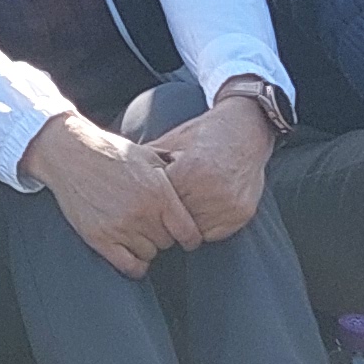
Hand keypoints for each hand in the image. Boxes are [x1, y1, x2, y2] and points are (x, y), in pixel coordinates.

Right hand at [23, 115, 200, 275]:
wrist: (69, 153)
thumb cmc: (111, 152)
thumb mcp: (148, 155)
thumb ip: (172, 175)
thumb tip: (194, 184)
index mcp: (159, 193)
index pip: (189, 233)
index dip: (191, 237)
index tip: (186, 236)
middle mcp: (142, 214)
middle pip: (168, 243)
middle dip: (164, 234)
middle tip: (152, 222)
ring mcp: (120, 228)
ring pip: (149, 254)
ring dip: (146, 245)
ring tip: (136, 229)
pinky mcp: (99, 238)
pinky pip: (128, 266)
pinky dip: (135, 265)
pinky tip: (133, 253)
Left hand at [147, 90, 280, 242]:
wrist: (246, 130)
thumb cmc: (203, 134)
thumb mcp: (173, 141)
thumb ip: (148, 160)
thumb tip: (117, 173)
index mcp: (190, 171)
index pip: (161, 202)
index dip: (152, 202)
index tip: (144, 203)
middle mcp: (211, 190)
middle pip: (177, 219)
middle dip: (167, 216)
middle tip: (158, 214)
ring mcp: (229, 205)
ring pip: (195, 231)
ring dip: (185, 225)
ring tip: (178, 212)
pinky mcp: (241, 214)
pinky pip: (214, 233)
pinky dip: (204, 227)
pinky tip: (198, 212)